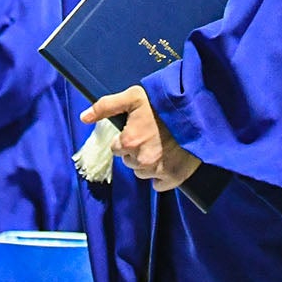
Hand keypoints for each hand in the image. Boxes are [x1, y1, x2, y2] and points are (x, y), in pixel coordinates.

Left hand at [80, 86, 199, 190]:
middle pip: (129, 161)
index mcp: (129, 141)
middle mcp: (142, 160)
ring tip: (162, 146)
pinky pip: (159, 184)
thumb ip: (106, 106)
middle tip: (152, 136)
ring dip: (148, 163)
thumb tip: (83, 117)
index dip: (126, 138)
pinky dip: (162, 175)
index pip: (116, 148)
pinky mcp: (174, 178)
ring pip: (143, 173)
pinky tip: (169, 159)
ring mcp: (159, 171)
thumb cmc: (163, 102)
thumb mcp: (133, 96)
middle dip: (136, 151)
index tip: (139, 129)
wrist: (198, 111)